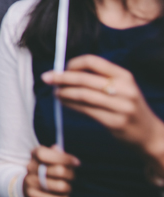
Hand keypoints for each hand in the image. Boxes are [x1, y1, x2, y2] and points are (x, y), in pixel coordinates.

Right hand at [23, 144, 78, 196]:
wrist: (31, 186)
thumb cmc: (47, 169)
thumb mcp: (51, 158)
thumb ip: (56, 154)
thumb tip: (58, 148)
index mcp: (35, 154)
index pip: (46, 154)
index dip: (63, 158)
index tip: (77, 162)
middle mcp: (30, 167)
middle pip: (59, 171)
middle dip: (70, 174)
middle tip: (71, 176)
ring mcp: (30, 181)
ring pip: (60, 186)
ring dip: (68, 187)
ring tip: (66, 187)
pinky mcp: (33, 195)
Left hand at [43, 55, 163, 171]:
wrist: (150, 135)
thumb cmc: (129, 107)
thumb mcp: (123, 88)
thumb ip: (101, 79)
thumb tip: (67, 71)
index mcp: (125, 76)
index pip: (94, 62)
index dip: (74, 63)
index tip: (62, 67)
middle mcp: (125, 89)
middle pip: (85, 79)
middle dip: (62, 77)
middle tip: (46, 77)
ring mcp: (121, 107)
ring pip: (83, 95)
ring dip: (64, 92)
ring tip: (55, 92)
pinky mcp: (115, 122)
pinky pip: (86, 110)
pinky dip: (71, 105)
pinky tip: (63, 103)